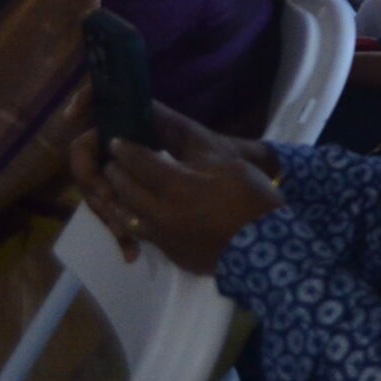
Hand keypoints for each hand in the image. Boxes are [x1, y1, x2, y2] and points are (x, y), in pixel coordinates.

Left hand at [67, 104, 280, 275]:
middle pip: (125, 188)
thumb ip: (189, 148)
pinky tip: (136, 213)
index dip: (125, 149)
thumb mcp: (225, 162)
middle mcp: (160, 211)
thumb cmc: (250, 197)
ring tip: (120, 186)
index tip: (117, 139)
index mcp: (176, 185)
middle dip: (116, 171)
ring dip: (118, 197)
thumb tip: (163, 129)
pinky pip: (139, 234)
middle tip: (115, 161)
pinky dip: (131, 219)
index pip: (138, 162)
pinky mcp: (169, 251)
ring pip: (126, 214)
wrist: (264, 247)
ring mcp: (162, 235)